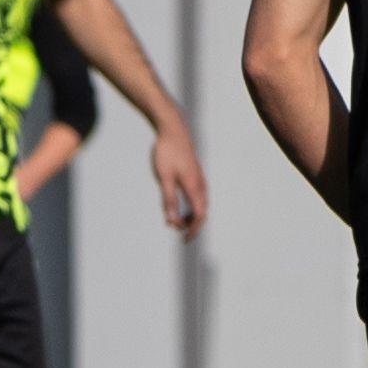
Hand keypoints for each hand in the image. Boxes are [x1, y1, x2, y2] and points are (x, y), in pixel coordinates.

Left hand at [149, 119, 207, 237]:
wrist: (174, 129)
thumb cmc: (167, 152)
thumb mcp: (164, 177)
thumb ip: (168, 199)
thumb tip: (171, 220)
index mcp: (194, 186)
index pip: (199, 215)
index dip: (193, 229)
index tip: (183, 237)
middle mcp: (201, 184)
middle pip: (202, 211)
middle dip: (192, 224)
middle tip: (179, 231)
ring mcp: (200, 178)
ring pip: (202, 203)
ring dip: (193, 214)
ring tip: (179, 219)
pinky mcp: (197, 173)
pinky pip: (200, 195)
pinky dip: (194, 205)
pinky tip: (183, 204)